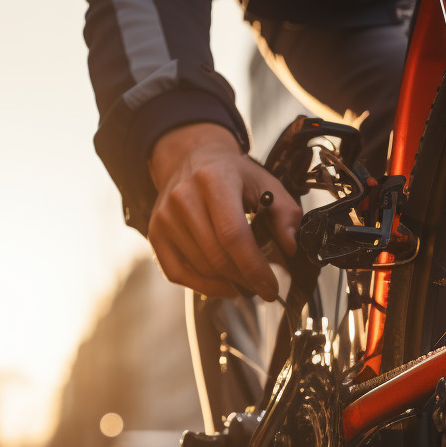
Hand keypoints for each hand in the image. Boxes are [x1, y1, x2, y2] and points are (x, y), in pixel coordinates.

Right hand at [147, 123, 301, 299]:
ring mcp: (165, 217)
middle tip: (263, 287)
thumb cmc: (233, 175)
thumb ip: (285, 213)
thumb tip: (290, 247)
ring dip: (228, 282)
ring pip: (200, 268)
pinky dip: (204, 286)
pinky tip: (223, 285)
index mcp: (214, 180)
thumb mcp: (266, 183)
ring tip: (246, 280)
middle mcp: (183, 197)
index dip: (254, 267)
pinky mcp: (155, 233)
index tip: (271, 287)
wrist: (191, 159)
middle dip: (245, 279)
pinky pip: (178, 273)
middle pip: (217, 257)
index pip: (233, 235)